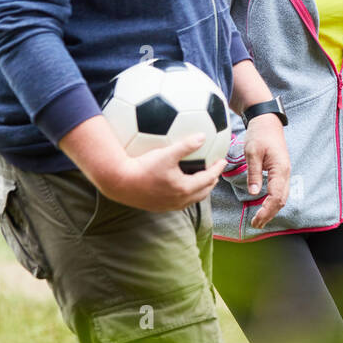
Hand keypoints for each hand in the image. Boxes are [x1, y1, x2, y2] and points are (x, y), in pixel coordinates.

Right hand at [104, 134, 226, 212]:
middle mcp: (179, 200)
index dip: (217, 169)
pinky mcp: (159, 207)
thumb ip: (185, 145)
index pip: (208, 178)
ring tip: (201, 179)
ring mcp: (169, 205)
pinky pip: (179, 201)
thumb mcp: (166, 154)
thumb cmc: (143, 167)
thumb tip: (202, 136)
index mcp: (185, 188)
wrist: (120, 183)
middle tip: (215, 171)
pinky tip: (180, 184)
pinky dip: (186, 193)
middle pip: (203, 192)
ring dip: (200, 189)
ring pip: (192, 199)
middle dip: (211, 181)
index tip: (223, 160)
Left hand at [243, 113, 289, 227]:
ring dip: (272, 210)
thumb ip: (254, 173)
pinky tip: (265, 206)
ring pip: (282, 197)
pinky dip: (273, 202)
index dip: (266, 211)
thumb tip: (254, 193)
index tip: (255, 220)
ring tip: (260, 220)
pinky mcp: (280, 171)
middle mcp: (285, 173)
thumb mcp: (252, 152)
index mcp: (280, 169)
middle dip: (269, 214)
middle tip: (257, 225)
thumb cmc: (259, 134)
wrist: (267, 121)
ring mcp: (284, 172)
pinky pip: (280, 190)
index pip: (276, 197)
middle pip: (281, 200)